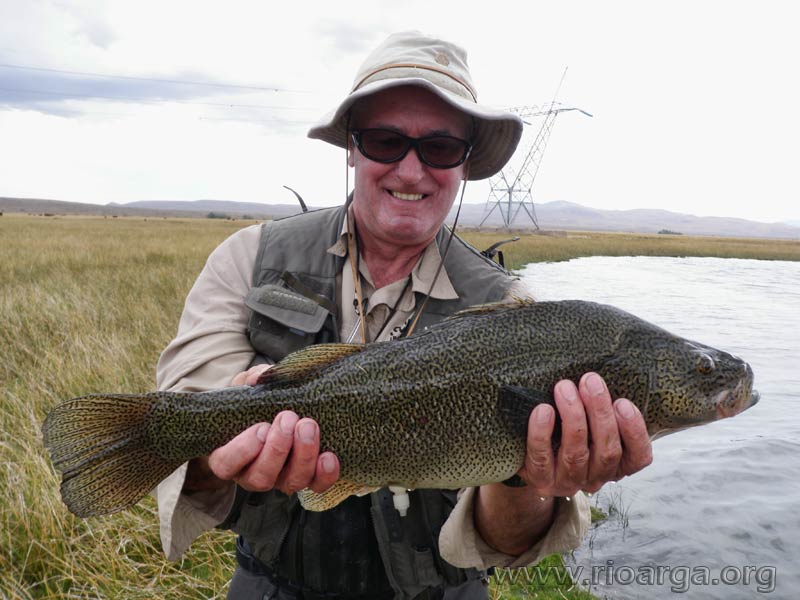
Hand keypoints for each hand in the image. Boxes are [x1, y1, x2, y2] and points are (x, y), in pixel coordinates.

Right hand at [184, 364, 339, 494]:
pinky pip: (317, 485)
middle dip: (277, 448)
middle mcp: (252, 474)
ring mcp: (280, 479)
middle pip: (261, 477)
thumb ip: (251, 380)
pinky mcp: (306, 478)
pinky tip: (328, 455)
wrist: (275, 412)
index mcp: (228, 456)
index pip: (226, 464)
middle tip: (288, 418)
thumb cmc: (253, 404)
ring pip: (290, 482)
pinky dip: (325, 474)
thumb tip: (260, 378)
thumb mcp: (246, 388)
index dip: (242, 450)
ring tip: (308, 425)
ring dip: (302, 455)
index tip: (260, 427)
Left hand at [520, 372, 652, 496]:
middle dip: (600, 413)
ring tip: (564, 387)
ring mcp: (568, 482)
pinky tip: (543, 410)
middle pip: (607, 451)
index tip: (623, 402)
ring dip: (573, 417)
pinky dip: (542, 433)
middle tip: (590, 381)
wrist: (526, 458)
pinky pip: (542, 458)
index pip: (638, 457)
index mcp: (616, 465)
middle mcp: (596, 477)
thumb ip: (600, 407)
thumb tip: (599, 374)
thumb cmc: (565, 430)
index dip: (634, 432)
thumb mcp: (591, 422)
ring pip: (576, 454)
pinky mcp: (541, 480)